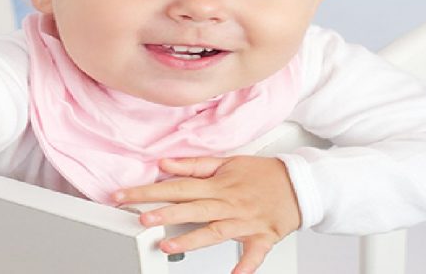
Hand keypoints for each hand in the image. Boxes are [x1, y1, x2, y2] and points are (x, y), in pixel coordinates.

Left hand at [112, 156, 300, 273]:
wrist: (300, 184)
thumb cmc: (261, 173)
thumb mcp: (227, 162)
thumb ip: (194, 165)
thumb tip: (164, 163)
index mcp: (218, 185)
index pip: (177, 186)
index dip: (150, 191)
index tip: (125, 195)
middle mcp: (229, 203)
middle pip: (192, 208)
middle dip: (165, 213)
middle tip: (141, 218)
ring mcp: (245, 222)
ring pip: (215, 231)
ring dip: (192, 239)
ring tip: (168, 244)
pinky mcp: (263, 237)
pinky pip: (254, 254)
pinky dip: (245, 265)